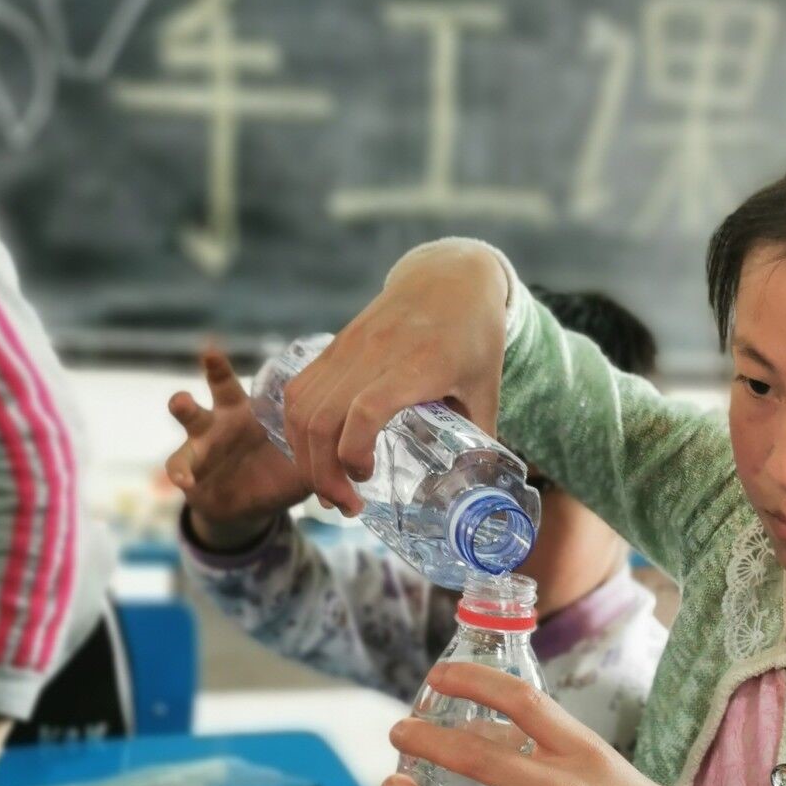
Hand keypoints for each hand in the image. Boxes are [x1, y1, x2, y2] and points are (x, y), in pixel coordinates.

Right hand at [167, 347, 311, 551]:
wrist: (244, 505)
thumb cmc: (277, 474)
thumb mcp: (303, 466)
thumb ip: (328, 466)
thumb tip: (365, 476)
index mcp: (255, 410)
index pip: (264, 379)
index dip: (255, 359)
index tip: (232, 339)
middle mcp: (226, 417)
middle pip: (220, 387)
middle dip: (215, 369)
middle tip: (211, 352)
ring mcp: (203, 440)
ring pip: (191, 418)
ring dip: (186, 407)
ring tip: (181, 400)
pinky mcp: (189, 467)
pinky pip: (180, 465)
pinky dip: (182, 471)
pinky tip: (186, 479)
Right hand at [283, 242, 509, 515]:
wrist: (448, 278)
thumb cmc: (473, 334)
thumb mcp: (488, 387)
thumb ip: (478, 437)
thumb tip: (473, 485)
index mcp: (418, 366)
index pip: (366, 409)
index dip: (354, 451)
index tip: (366, 478)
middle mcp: (373, 355)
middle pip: (322, 419)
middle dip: (323, 474)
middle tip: (347, 506)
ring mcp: (347, 349)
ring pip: (301, 408)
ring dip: (306, 457)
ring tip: (330, 488)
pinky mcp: (333, 348)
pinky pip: (298, 392)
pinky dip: (297, 431)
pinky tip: (315, 455)